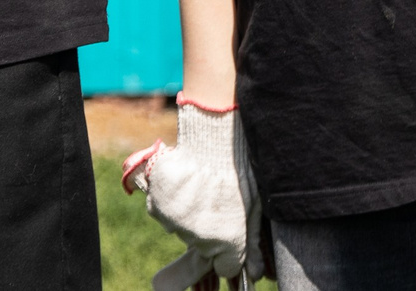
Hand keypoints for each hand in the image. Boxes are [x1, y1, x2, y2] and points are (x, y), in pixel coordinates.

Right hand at [123, 97, 263, 290]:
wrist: (211, 141)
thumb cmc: (238, 171)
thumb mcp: (254, 208)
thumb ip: (253, 244)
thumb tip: (256, 273)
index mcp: (228, 242)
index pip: (227, 267)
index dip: (230, 252)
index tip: (229, 235)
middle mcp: (200, 241)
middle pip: (203, 249)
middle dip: (209, 233)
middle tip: (213, 203)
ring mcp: (176, 226)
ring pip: (182, 232)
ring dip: (189, 217)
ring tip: (200, 190)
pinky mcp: (158, 210)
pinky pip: (164, 215)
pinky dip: (171, 204)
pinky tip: (184, 185)